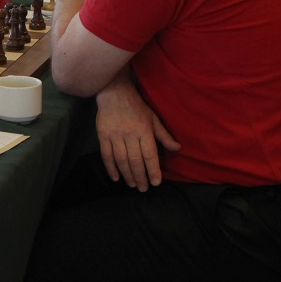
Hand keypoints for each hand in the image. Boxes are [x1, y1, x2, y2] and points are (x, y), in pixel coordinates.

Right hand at [95, 74, 179, 191]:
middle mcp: (129, 134)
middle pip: (135, 160)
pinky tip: (116, 177)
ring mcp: (114, 135)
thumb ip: (164, 135)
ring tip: (132, 184)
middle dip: (140, 177)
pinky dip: (110, 168)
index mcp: (144, 130)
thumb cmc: (137, 106)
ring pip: (121, 160)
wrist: (114, 93)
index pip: (149, 154)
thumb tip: (177, 148)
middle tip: (144, 188)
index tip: (156, 182)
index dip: (153, 170)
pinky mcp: (102, 135)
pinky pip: (106, 155)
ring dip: (127, 174)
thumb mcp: (153, 118)